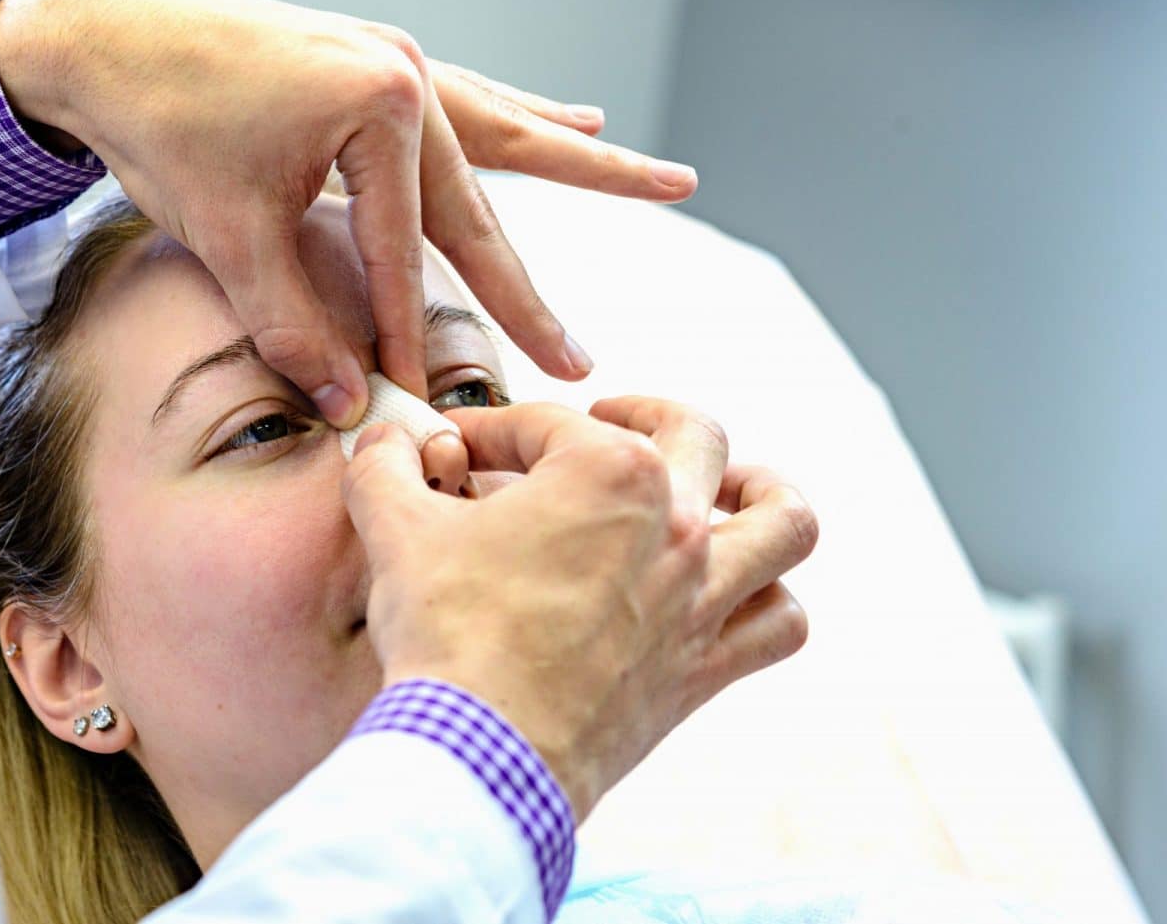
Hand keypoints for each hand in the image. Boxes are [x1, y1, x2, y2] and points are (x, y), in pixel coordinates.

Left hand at [0, 0, 697, 426]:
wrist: (100, 35)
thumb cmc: (161, 123)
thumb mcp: (229, 234)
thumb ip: (292, 324)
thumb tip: (346, 405)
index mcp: (379, 103)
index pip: (408, 249)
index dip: (410, 330)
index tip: (425, 396)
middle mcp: (406, 72)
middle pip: (480, 203)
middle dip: (526, 289)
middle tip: (580, 357)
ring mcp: (399, 58)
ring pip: (504, 137)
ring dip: (579, 171)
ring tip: (668, 180)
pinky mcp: (380, 59)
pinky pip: (472, 104)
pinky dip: (524, 119)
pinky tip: (579, 123)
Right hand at [341, 398, 816, 820]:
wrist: (478, 751)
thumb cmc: (446, 634)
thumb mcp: (397, 529)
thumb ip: (386, 469)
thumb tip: (382, 444)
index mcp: (610, 471)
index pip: (550, 424)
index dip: (493, 430)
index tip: (457, 452)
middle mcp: (676, 524)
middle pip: (692, 435)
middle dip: (643, 415)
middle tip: (604, 424)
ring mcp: (702, 598)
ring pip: (784, 523)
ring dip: (761, 496)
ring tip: (727, 489)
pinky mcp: (705, 667)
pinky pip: (779, 625)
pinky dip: (769, 602)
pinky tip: (732, 593)